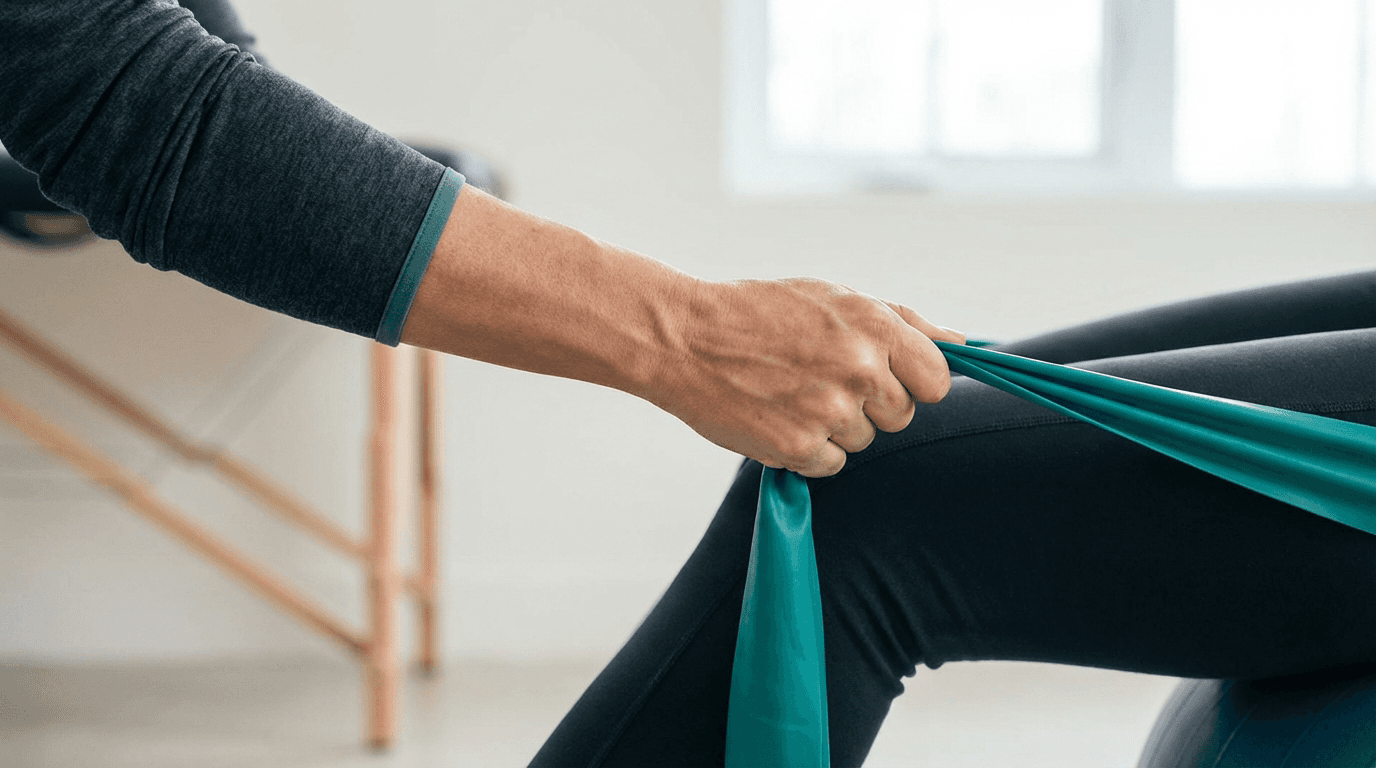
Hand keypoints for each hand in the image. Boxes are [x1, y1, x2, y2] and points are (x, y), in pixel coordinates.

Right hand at [648, 277, 963, 476]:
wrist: (684, 338)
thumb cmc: (760, 313)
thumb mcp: (833, 298)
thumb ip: (902, 322)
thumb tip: (961, 342)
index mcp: (873, 326)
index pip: (936, 380)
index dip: (914, 382)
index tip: (886, 378)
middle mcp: (858, 368)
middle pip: (901, 414)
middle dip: (870, 404)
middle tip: (822, 380)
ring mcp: (829, 411)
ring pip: (864, 440)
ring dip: (835, 426)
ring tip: (792, 393)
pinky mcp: (798, 447)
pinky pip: (831, 463)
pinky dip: (808, 449)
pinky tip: (779, 417)